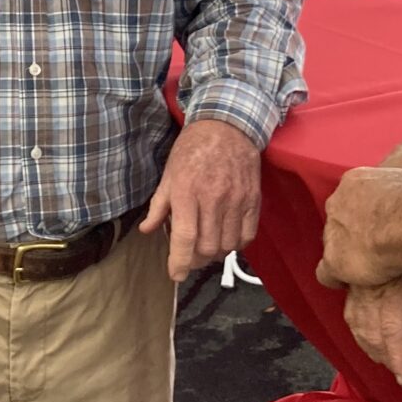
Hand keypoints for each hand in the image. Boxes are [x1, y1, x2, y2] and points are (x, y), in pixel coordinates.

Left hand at [140, 117, 260, 282]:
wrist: (227, 126)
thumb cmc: (193, 149)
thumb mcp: (169, 174)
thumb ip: (159, 205)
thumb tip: (147, 230)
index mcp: (187, 191)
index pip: (185, 237)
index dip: (180, 262)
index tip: (176, 275)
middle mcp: (213, 198)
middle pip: (207, 247)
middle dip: (196, 260)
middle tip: (189, 257)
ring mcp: (236, 200)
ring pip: (228, 245)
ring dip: (216, 254)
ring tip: (207, 248)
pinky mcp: (253, 199)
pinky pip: (247, 235)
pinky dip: (236, 244)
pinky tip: (226, 238)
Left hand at [318, 163, 401, 289]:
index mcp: (356, 182)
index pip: (353, 198)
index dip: (367, 213)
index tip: (380, 223)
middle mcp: (337, 204)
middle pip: (339, 220)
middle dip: (354, 232)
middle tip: (376, 246)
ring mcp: (332, 232)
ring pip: (331, 246)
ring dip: (347, 256)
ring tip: (368, 268)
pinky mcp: (333, 260)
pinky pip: (326, 273)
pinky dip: (337, 279)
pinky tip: (351, 285)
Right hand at [332, 274, 401, 393]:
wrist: (380, 194)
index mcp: (391, 288)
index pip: (393, 335)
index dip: (401, 364)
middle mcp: (369, 290)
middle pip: (373, 336)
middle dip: (390, 362)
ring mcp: (356, 282)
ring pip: (357, 325)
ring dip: (373, 349)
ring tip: (390, 362)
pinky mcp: (348, 273)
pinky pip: (350, 309)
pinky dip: (358, 328)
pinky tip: (366, 334)